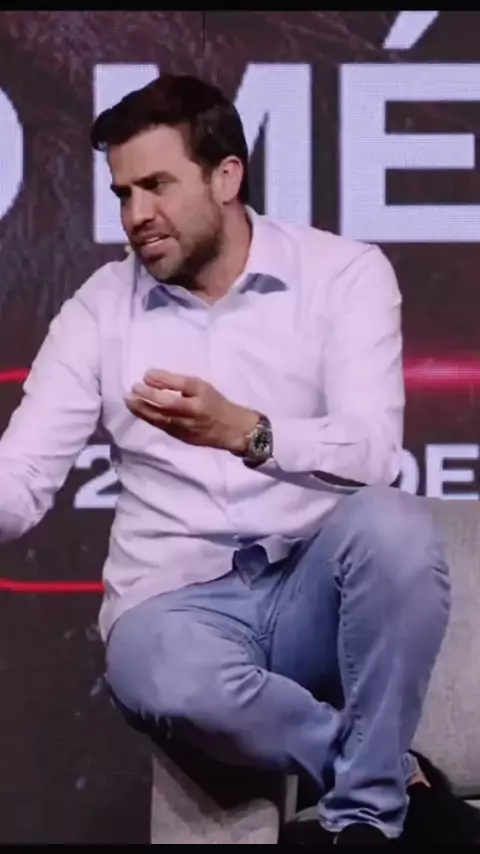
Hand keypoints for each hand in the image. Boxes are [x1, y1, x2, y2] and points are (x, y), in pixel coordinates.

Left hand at [125, 369, 259, 452]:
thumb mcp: (200, 386)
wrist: (231, 429)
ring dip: (141, 410)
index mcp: (195, 405)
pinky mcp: (180, 438)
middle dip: (143, 401)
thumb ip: (175, 382)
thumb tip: (149, 375)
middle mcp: (188, 419)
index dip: (155, 388)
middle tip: (129, 392)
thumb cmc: (215, 403)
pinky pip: (161, 427)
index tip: (142, 378)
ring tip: (129, 401)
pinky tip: (141, 410)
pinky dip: (149, 418)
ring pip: (158, 421)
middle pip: (161, 410)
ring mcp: (182, 431)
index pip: (170, 396)